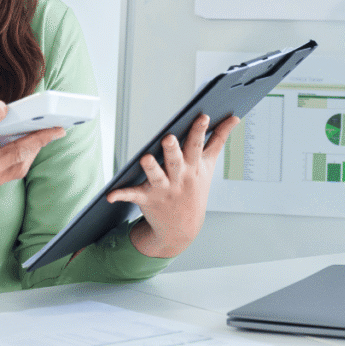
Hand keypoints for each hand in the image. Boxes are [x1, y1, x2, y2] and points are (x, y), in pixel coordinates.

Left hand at [106, 113, 238, 258]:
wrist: (183, 229)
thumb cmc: (194, 188)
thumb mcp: (208, 165)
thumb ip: (219, 139)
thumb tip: (234, 117)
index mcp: (193, 166)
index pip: (197, 145)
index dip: (199, 131)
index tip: (202, 117)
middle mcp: (179, 177)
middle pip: (176, 160)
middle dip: (173, 150)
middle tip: (169, 138)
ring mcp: (162, 189)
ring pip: (156, 176)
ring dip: (151, 168)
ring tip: (145, 159)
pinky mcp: (146, 198)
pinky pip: (132, 195)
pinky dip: (121, 194)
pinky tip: (110, 195)